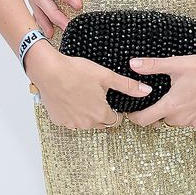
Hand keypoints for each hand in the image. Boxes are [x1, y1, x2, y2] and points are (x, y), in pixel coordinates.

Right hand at [27, 41, 150, 129]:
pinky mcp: (59, 120)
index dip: (116, 112)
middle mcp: (87, 123)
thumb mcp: (106, 76)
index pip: (115, 120)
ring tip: (83, 95)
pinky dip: (72, 113)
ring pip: (85, 123)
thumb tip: (146, 91)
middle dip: (102, 113)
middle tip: (97, 96)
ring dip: (87, 114)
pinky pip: (70, 121)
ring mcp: (72, 123)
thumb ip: (127, 86)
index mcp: (101, 113)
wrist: (49, 71)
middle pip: (101, 123)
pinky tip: (70, 99)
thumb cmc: (76, 71)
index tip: (112, 102)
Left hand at [128, 52, 195, 129]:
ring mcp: (194, 122)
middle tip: (166, 93)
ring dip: (176, 111)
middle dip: (160, 109)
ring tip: (183, 94)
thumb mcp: (175, 64)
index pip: (144, 120)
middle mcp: (181, 118)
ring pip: (177, 120)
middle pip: (161, 118)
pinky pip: (191, 121)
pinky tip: (195, 99)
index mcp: (171, 106)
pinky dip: (190, 113)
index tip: (132, 112)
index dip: (135, 117)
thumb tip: (133, 64)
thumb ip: (152, 66)